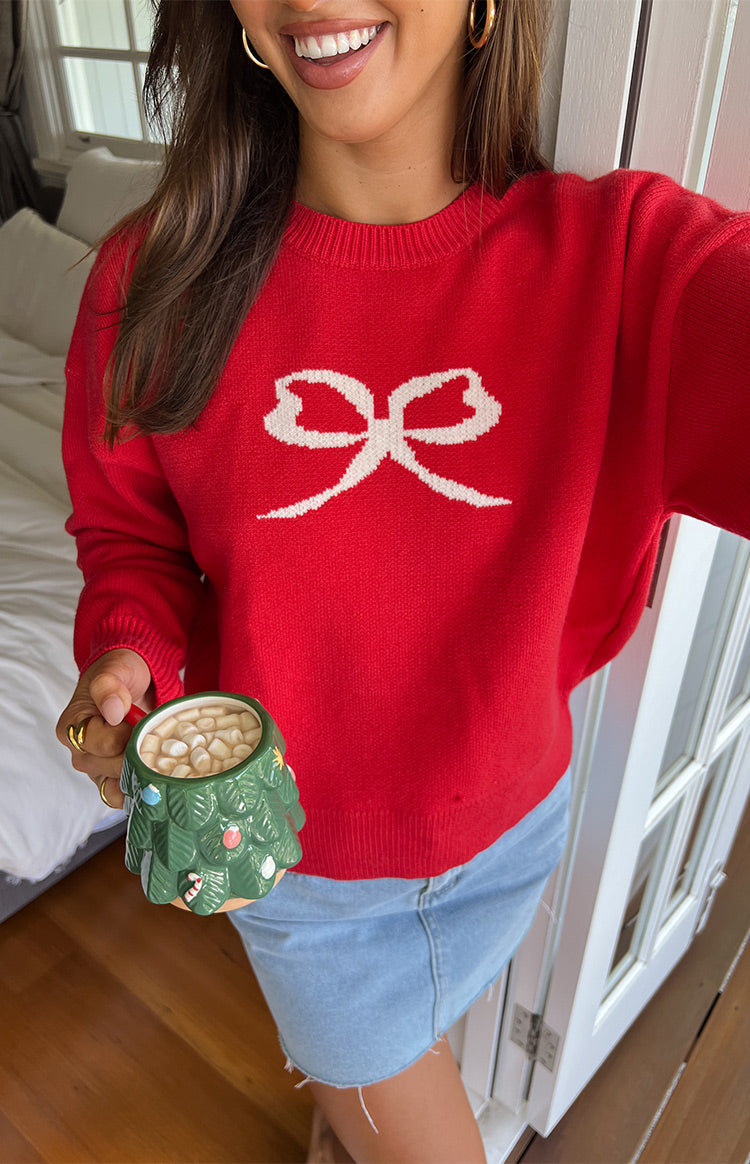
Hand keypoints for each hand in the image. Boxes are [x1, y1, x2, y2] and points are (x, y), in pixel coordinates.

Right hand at [56, 648, 153, 810]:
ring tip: (158, 760)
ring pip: (115, 786)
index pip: (99, 744)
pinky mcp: (112, 777)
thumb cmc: (119, 674)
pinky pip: (120, 795)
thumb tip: (113, 711)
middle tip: (153, 737)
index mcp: (72, 727)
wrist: (132, 681)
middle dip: (135, 755)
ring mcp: (96, 767)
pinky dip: (137, 792)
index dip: (124, 735)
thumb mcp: (115, 669)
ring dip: (139, 776)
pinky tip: (154, 784)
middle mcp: (80, 751)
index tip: (137, 720)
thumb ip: (109, 686)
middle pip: (108, 768)